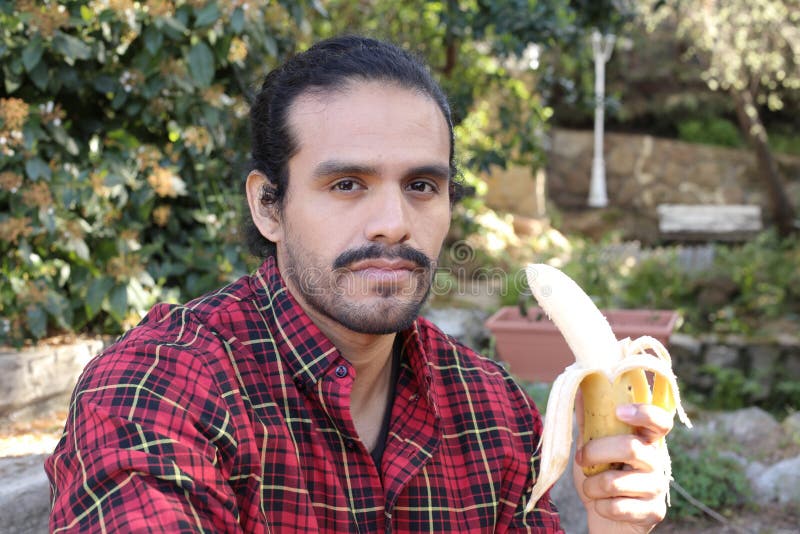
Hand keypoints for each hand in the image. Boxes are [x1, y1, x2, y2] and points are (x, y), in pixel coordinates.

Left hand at [572, 394, 674, 533]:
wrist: (604, 518)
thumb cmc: (599, 476)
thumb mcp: (591, 446)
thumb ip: (589, 421)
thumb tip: (577, 387)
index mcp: (645, 440)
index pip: (660, 420)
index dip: (644, 412)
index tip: (618, 411)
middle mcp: (657, 461)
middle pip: (630, 447)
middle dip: (595, 453)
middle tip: (581, 458)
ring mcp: (658, 487)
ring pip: (616, 481)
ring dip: (592, 486)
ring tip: (591, 487)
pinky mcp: (654, 512)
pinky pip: (618, 506)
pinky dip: (600, 506)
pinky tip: (603, 505)